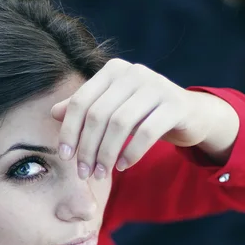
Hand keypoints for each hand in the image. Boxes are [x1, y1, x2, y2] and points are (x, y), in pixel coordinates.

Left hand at [51, 59, 238, 178]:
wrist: (189, 115)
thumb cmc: (143, 114)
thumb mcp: (112, 109)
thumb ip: (85, 109)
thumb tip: (54, 113)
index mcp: (113, 70)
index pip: (81, 102)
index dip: (69, 131)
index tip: (65, 156)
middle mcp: (133, 72)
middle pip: (99, 115)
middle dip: (87, 148)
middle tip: (84, 173)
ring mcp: (156, 86)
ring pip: (120, 124)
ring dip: (106, 154)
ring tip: (101, 174)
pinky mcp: (175, 105)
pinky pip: (146, 132)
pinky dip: (131, 153)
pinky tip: (123, 166)